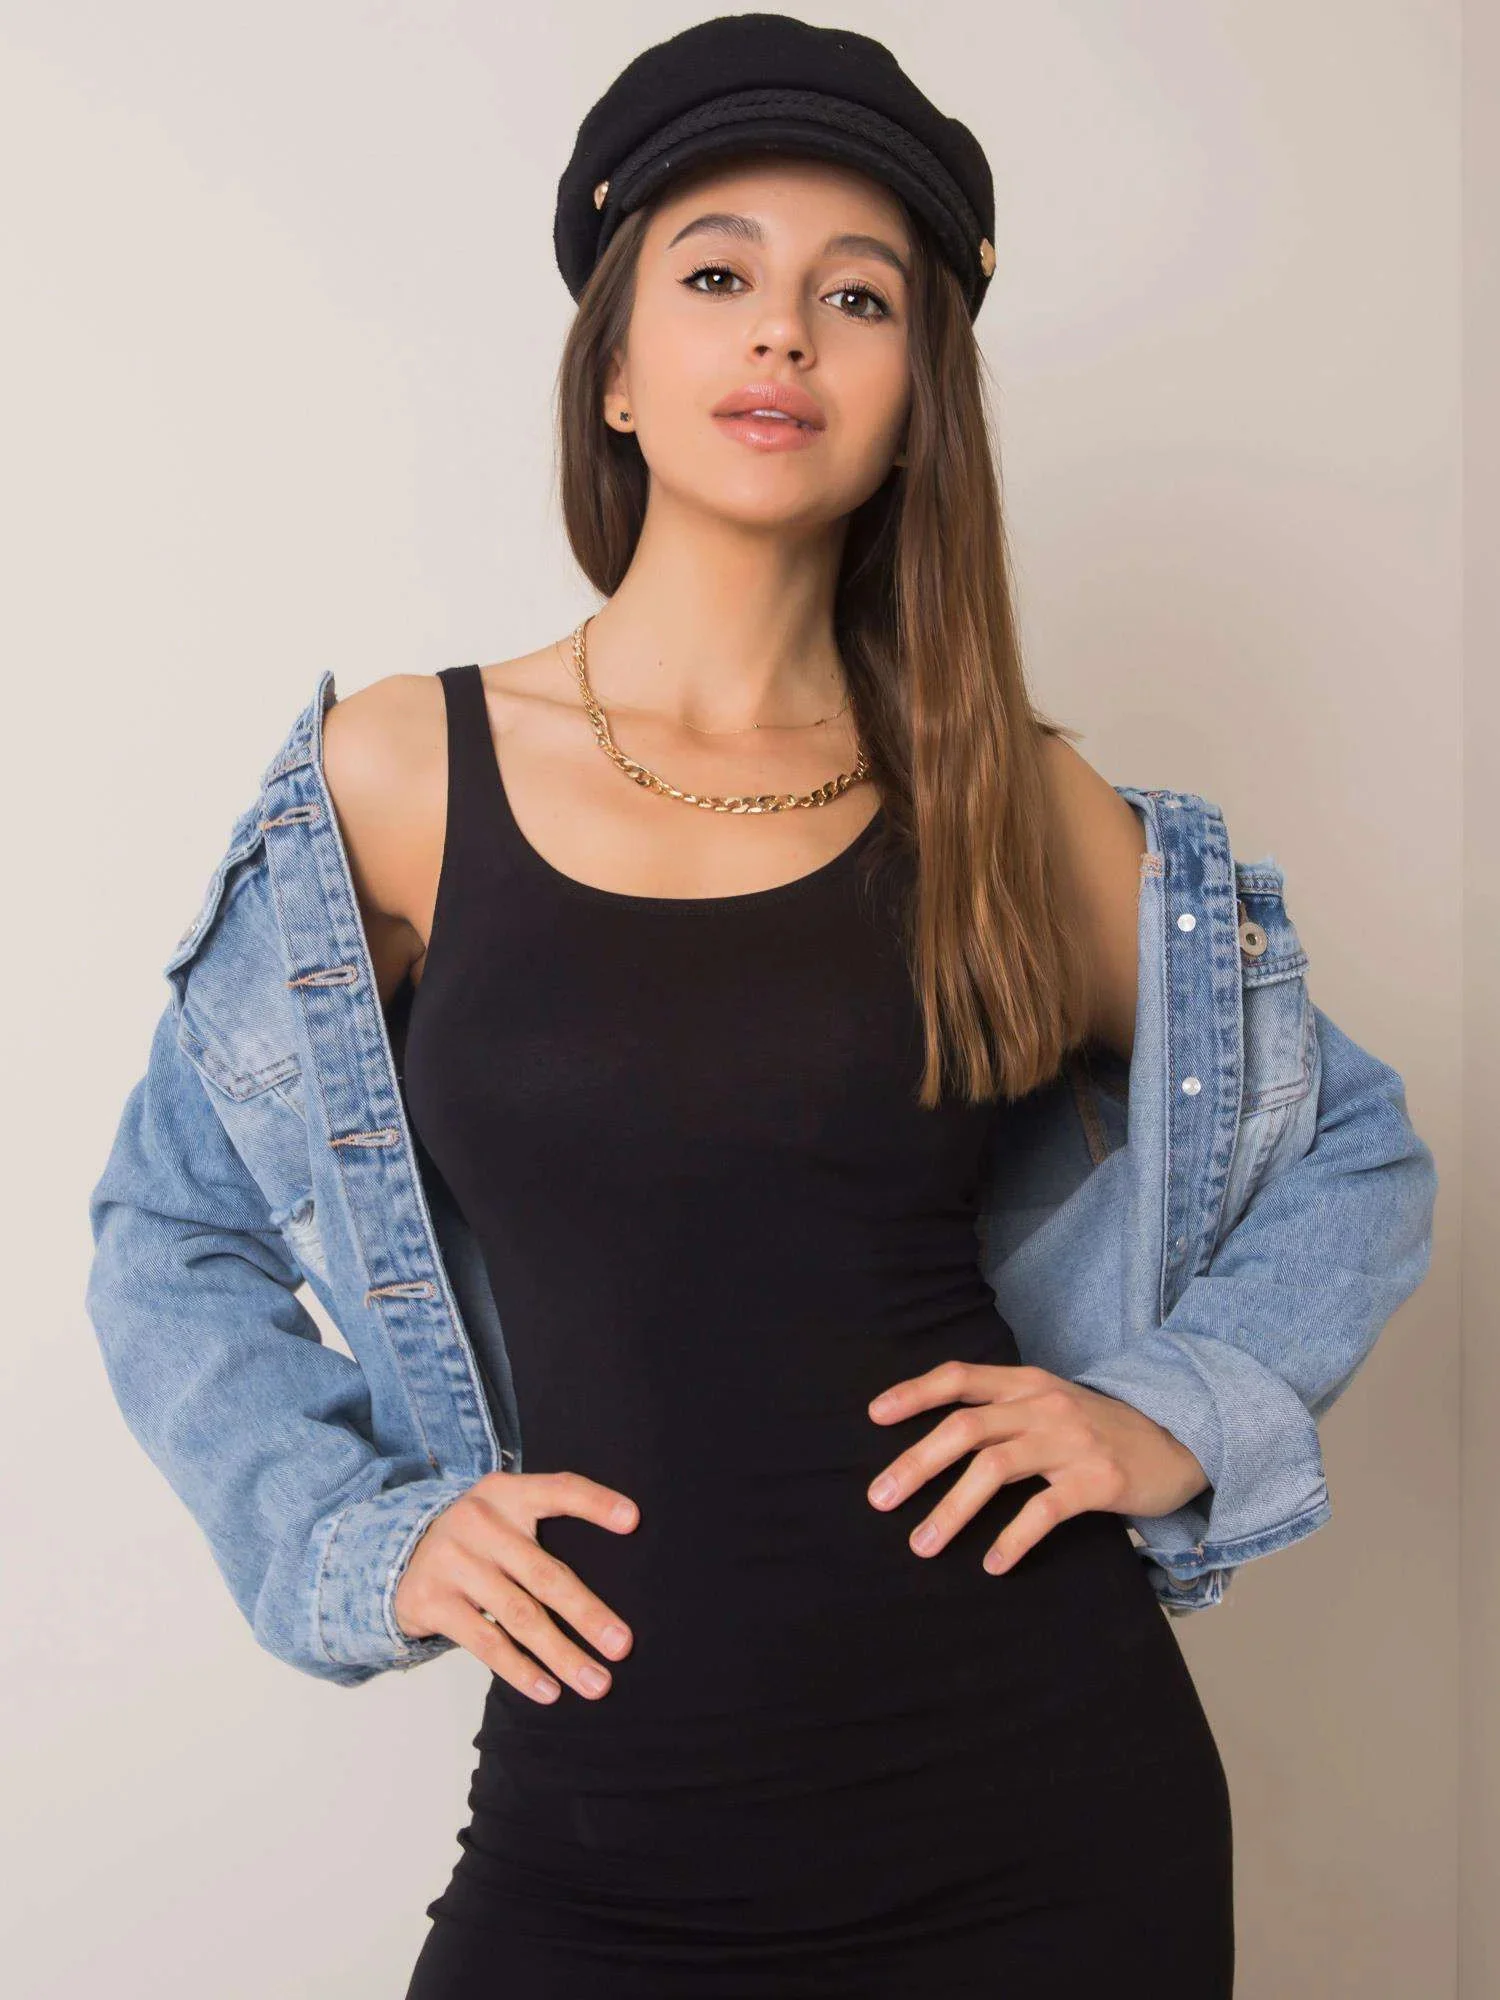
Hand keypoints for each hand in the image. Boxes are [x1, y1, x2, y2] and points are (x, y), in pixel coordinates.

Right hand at [393, 1469, 639, 1701]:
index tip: (634, 1521)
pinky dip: (521, 1671)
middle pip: (545, 1574)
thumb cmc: (480, 1540)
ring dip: (562, 1655)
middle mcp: (479, 1521)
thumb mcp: (506, 1514)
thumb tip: (619, 1574)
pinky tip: (549, 1691)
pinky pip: (487, 1642)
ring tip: (595, 1684)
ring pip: (520, 1616)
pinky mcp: (432, 1601)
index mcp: (507, 1493)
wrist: (401, 1555)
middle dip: (588, 1615)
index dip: (596, 1503)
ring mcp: (453, 1561)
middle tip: (623, 1647)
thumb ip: (546, 1527)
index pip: (559, 1489)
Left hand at [865, 1361, 1209, 1573]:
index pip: (960, 1378)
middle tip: (879, 1499)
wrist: (1181, 1443)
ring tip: (922, 1544)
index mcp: (1027, 1383)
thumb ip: (1003, 1415)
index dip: (914, 1393)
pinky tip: (993, 1565)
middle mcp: (1044, 1405)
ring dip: (951, 1509)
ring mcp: (1072, 1441)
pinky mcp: (1098, 1480)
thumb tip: (937, 1445)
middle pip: (965, 1427)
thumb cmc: (1100, 1430)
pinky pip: (1044, 1510)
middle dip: (916, 1462)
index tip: (873, 1416)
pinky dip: (1013, 1539)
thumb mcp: (1051, 1406)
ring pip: (995, 1468)